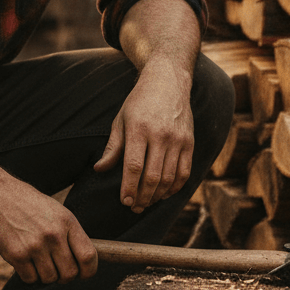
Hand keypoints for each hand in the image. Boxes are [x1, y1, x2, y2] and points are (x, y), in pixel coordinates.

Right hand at [0, 177, 97, 285]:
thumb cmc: (29, 204)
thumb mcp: (56, 212)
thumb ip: (70, 234)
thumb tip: (85, 262)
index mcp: (67, 222)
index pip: (88, 256)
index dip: (89, 271)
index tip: (83, 274)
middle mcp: (53, 234)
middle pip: (70, 273)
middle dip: (64, 277)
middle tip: (56, 269)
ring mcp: (35, 245)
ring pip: (49, 279)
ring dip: (45, 275)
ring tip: (37, 260)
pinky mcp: (16, 254)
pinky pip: (30, 279)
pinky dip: (28, 275)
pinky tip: (24, 260)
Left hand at [93, 62, 193, 213]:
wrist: (168, 82)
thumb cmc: (139, 102)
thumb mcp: (121, 120)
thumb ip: (113, 147)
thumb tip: (100, 169)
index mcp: (139, 129)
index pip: (134, 166)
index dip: (129, 188)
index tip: (124, 202)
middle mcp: (160, 135)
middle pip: (152, 176)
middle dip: (143, 197)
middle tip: (135, 207)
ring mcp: (178, 139)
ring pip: (169, 177)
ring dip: (157, 195)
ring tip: (147, 202)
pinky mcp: (190, 142)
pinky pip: (184, 172)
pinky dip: (175, 187)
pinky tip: (165, 193)